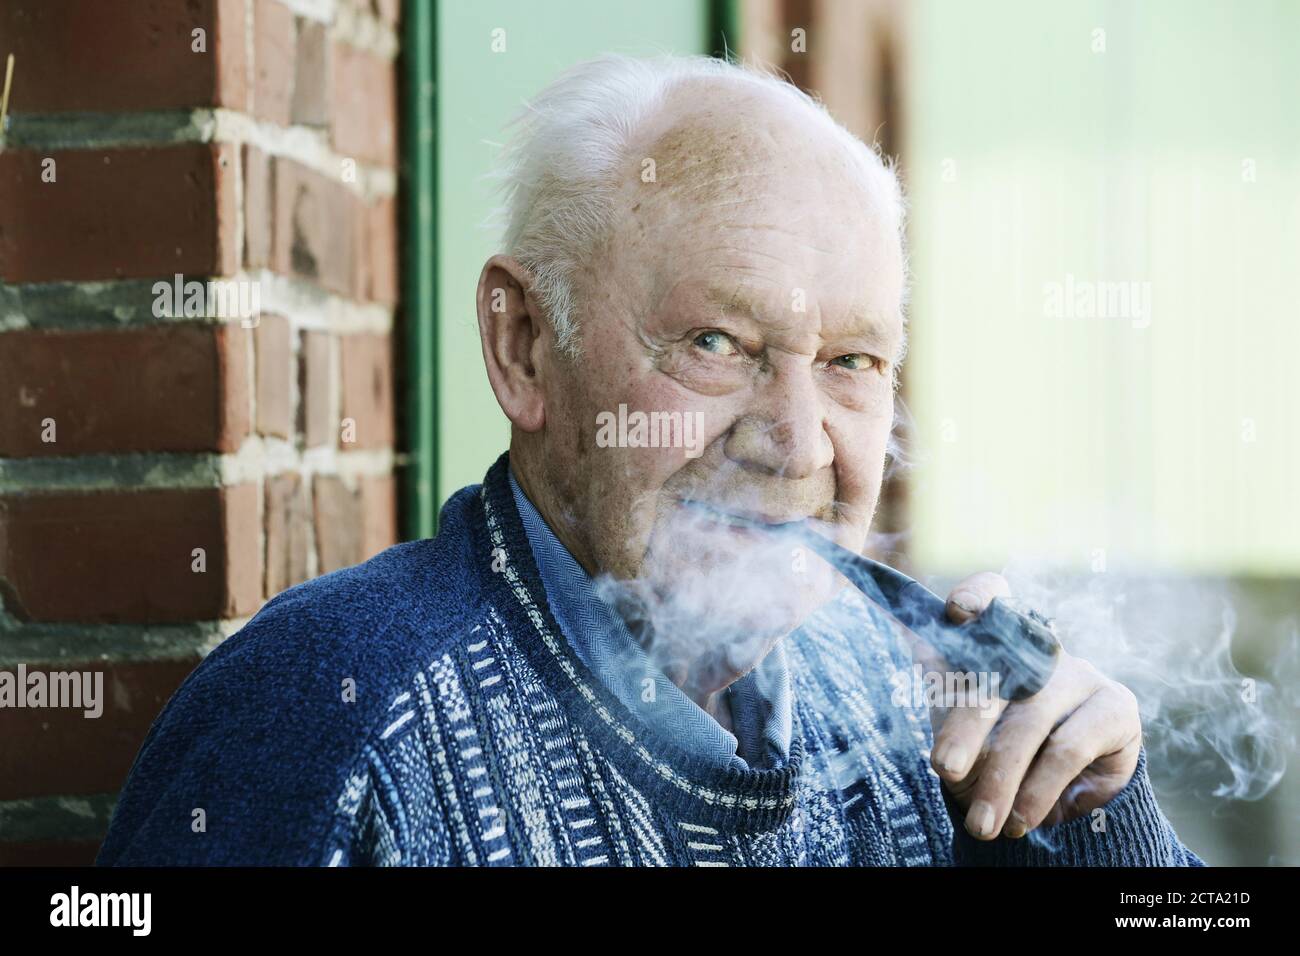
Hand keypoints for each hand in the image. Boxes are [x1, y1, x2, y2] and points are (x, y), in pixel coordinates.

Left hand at [923, 571, 1142, 839]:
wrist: (1057, 806)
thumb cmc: (994, 753)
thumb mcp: (962, 728)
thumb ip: (946, 694)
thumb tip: (913, 643)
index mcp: (997, 641)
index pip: (991, 595)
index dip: (976, 595)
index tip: (956, 612)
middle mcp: (1040, 648)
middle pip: (997, 674)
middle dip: (965, 727)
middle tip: (944, 770)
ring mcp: (1080, 674)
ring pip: (1030, 720)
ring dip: (1001, 778)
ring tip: (982, 823)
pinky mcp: (1116, 706)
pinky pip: (1068, 747)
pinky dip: (1038, 790)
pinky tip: (1022, 818)